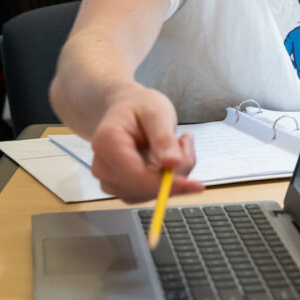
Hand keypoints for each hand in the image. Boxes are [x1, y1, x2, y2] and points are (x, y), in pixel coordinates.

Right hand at [89, 85, 203, 202]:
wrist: (126, 108)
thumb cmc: (139, 106)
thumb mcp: (157, 112)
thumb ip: (163, 138)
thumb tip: (172, 164)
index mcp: (107, 143)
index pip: (136, 175)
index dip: (166, 183)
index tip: (197, 186)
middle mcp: (103, 166)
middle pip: (144, 187)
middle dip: (174, 174)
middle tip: (186, 142)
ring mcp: (110, 179)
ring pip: (150, 192)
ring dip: (173, 174)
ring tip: (177, 143)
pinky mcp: (121, 187)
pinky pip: (151, 192)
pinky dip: (167, 178)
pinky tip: (169, 155)